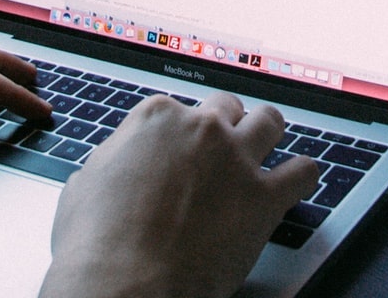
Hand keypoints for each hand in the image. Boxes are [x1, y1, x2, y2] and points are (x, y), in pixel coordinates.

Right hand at [39, 93, 320, 297]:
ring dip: (266, 135)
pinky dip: (302, 176)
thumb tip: (117, 166)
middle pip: (226, 109)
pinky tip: (297, 182)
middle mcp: (201, 128)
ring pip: (270, 122)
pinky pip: (304, 171)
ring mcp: (236, 159)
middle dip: (224, 128)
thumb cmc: (95, 246)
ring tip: (264, 151)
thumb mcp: (83, 187)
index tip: (179, 153)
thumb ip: (112, 162)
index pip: (178, 109)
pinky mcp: (264, 197)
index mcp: (155, 118)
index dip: (178, 135)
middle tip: (219, 153)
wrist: (125, 286)